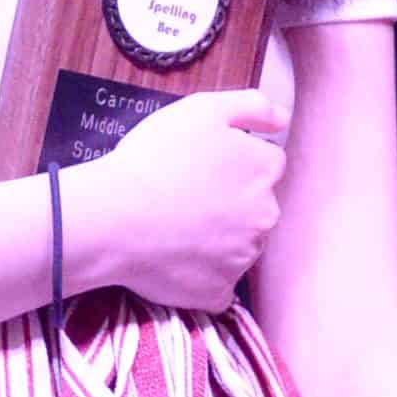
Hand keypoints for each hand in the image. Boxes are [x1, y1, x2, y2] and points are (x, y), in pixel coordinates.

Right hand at [64, 87, 289, 312]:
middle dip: (230, 201)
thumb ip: (253, 107)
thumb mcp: (203, 109)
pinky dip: (202, 274)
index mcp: (264, 171)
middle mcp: (265, 216)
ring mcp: (243, 257)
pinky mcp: (218, 290)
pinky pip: (218, 283)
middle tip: (185, 195)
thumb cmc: (156, 158)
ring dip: (218, 237)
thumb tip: (283, 119)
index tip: (204, 165)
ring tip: (174, 226)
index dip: (235, 161)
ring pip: (239, 244)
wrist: (113, 217)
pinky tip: (175, 258)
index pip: (267, 163)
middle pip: (256, 206)